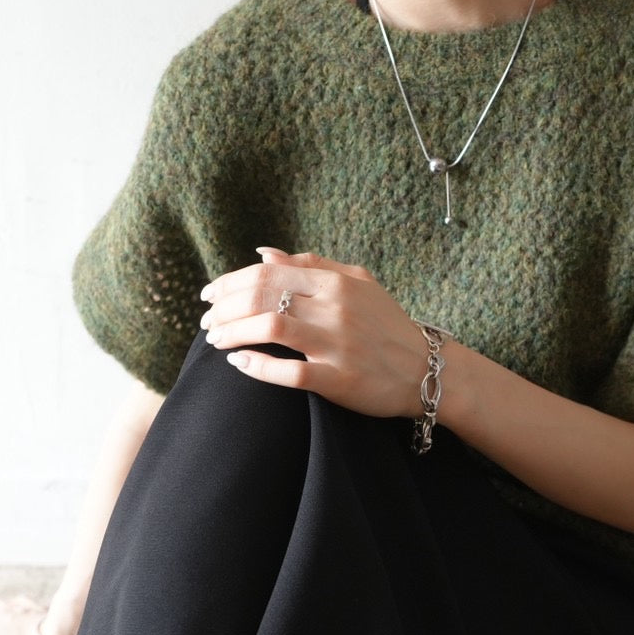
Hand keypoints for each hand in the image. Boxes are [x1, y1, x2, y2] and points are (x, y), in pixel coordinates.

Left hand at [198, 247, 428, 418]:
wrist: (427, 370)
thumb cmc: (386, 324)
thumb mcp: (358, 283)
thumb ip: (312, 265)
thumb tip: (264, 254)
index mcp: (336, 283)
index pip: (267, 273)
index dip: (228, 283)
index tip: (208, 295)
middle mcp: (335, 309)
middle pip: (261, 298)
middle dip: (222, 309)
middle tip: (206, 322)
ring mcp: (336, 345)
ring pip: (268, 330)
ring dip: (232, 334)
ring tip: (215, 341)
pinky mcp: (338, 380)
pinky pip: (287, 372)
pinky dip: (256, 367)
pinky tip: (238, 363)